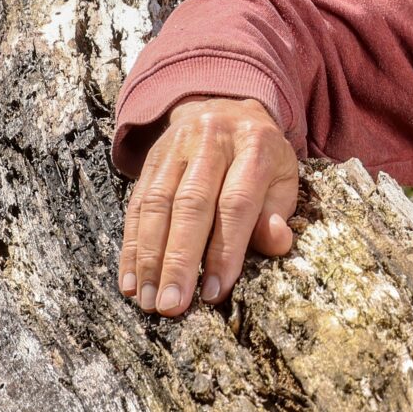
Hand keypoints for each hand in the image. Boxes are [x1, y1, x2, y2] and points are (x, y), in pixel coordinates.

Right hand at [119, 96, 300, 315]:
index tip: (214, 292)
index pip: (236, 203)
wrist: (225, 107)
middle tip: (171, 305)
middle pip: (190, 204)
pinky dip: (131, 246)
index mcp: (254, 146)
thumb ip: (278, 213)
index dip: (224, 250)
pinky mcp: (149, 160)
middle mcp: (211, 141)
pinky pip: (136, 205)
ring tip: (147, 299)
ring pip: (156, 205)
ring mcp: (175, 148)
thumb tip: (275, 242)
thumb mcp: (282, 179)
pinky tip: (130, 280)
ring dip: (148, 258)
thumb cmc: (260, 159)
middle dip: (178, 260)